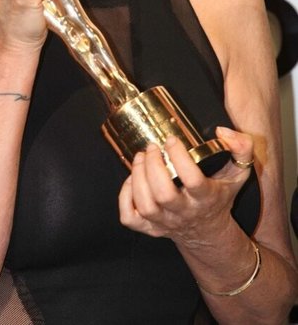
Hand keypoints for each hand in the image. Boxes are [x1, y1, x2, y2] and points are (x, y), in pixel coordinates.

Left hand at [118, 127, 253, 245]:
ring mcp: (165, 223)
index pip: (192, 180)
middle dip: (153, 166)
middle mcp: (184, 213)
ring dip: (137, 177)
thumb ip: (241, 148)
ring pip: (146, 205)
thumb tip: (222, 130)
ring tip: (140, 157)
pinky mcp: (150, 228)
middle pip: (164, 194)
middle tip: (152, 147)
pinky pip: (129, 218)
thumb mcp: (238, 174)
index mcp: (206, 198)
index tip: (172, 140)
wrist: (208, 234)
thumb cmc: (220, 198)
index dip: (179, 157)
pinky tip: (131, 180)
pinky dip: (124, 197)